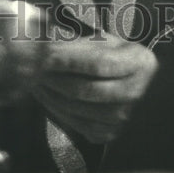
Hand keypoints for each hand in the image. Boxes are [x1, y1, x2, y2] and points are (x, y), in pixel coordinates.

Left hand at [34, 34, 157, 144]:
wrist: (137, 84)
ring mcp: (124, 118)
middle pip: (86, 89)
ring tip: (35, 80)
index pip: (98, 64)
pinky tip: (46, 96)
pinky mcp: (110, 133)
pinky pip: (77, 124)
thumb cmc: (117, 55)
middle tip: (34, 68)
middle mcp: (136, 93)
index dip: (69, 60)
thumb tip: (45, 39)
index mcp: (140, 63)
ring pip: (78, 109)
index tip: (46, 53)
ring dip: (51, 95)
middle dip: (55, 78)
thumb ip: (79, 42)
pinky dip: (57, 110)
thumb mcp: (105, 41)